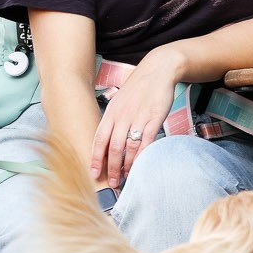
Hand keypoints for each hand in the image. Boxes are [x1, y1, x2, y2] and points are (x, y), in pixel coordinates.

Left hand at [92, 47, 183, 189]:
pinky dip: (142, 155)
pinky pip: (146, 141)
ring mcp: (138, 117)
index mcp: (111, 113)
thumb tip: (108, 140)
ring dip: (127, 165)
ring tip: (127, 177)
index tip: (94, 173)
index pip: (99, 139)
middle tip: (112, 183)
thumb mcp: (120, 101)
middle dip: (111, 168)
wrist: (158, 70)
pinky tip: (141, 165)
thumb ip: (114, 120)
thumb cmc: (139, 88)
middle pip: (113, 147)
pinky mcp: (154, 118)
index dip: (96, 158)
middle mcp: (122, 116)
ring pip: (129, 147)